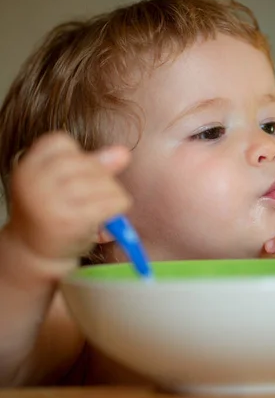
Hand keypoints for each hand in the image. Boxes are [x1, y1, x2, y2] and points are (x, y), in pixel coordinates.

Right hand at [6, 132, 130, 267]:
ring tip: (102, 208)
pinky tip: (109, 218)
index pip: (62, 142)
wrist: (34, 255)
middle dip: (102, 178)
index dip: (78, 158)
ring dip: (112, 195)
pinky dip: (118, 209)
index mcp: (28, 167)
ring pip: (104, 182)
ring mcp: (52, 202)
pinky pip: (112, 202)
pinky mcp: (72, 221)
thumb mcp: (61, 183)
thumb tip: (124, 153)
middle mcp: (36, 182)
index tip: (76, 176)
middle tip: (96, 197)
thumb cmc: (51, 215)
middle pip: (88, 163)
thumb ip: (92, 164)